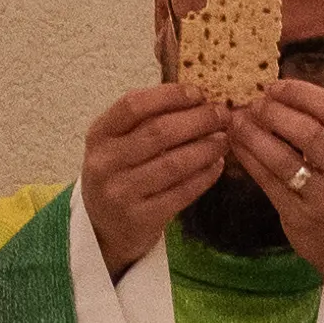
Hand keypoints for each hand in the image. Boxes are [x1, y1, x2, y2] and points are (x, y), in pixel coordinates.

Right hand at [81, 82, 232, 272]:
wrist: (103, 229)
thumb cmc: (119, 175)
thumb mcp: (118, 145)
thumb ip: (146, 121)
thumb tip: (198, 99)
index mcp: (99, 135)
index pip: (134, 105)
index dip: (170, 95)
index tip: (199, 93)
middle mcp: (105, 163)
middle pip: (159, 132)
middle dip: (198, 120)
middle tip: (223, 115)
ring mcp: (121, 192)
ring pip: (174, 163)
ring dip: (206, 148)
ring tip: (224, 140)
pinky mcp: (141, 218)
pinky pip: (182, 192)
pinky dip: (205, 176)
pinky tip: (216, 165)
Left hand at [231, 77, 323, 304]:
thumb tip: (281, 92)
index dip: (299, 92)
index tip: (275, 86)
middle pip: (307, 131)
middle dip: (273, 112)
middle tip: (254, 104)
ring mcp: (323, 197)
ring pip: (281, 158)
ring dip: (253, 134)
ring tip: (237, 121)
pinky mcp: (299, 216)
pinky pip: (267, 181)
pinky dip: (248, 158)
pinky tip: (237, 145)